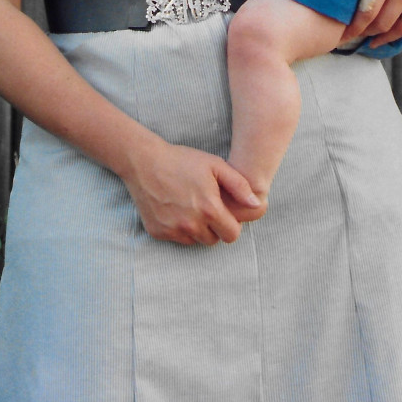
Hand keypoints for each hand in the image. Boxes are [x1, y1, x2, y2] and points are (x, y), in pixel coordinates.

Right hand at [124, 133, 261, 245]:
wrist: (144, 161)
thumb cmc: (183, 160)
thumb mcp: (215, 165)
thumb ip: (239, 185)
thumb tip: (257, 204)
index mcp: (209, 210)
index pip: (232, 235)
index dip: (231, 224)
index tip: (224, 211)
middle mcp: (191, 225)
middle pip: (214, 240)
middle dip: (215, 227)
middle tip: (206, 206)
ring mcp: (173, 230)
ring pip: (196, 241)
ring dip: (198, 229)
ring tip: (191, 206)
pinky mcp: (158, 232)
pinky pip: (177, 238)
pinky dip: (179, 228)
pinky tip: (175, 208)